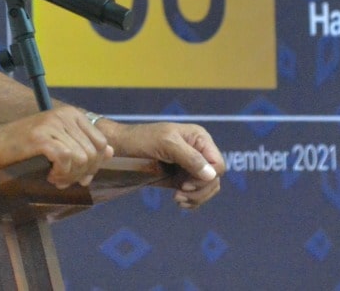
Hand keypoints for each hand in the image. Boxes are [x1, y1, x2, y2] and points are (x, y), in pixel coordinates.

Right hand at [0, 107, 113, 187]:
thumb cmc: (24, 148)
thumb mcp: (59, 142)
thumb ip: (84, 145)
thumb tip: (111, 151)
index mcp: (72, 114)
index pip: (101, 143)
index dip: (94, 165)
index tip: (78, 176)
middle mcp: (65, 115)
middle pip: (93, 154)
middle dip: (82, 173)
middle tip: (64, 180)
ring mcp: (53, 125)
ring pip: (81, 159)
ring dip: (70, 176)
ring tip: (55, 178)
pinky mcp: (42, 138)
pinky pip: (66, 160)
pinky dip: (60, 174)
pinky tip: (49, 176)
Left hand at [101, 121, 223, 208]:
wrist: (121, 146)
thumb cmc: (142, 139)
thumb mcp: (166, 144)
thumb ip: (190, 158)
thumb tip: (212, 175)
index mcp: (200, 138)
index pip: (218, 165)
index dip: (206, 178)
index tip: (186, 184)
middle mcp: (199, 152)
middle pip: (214, 179)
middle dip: (200, 191)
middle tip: (179, 195)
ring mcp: (190, 166)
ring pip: (208, 188)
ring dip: (196, 198)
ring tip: (178, 199)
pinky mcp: (181, 177)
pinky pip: (196, 193)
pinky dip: (191, 201)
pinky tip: (179, 201)